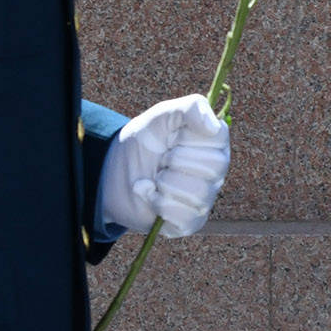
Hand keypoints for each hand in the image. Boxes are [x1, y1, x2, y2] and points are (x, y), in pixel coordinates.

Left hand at [99, 94, 233, 237]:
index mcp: (214, 145)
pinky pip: (185, 216)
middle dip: (176, 160)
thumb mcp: (163, 115)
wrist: (112, 172)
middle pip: (213, 167)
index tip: (172, 136)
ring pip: (198, 193)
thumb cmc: (143, 142)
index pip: (218, 138)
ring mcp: (204, 199)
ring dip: (165, 182)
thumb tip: (213, 126)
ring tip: (154, 177)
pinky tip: (147, 194)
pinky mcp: (189, 222)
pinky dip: (157, 203)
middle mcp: (215, 173)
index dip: (190, 137)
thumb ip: (192, 108)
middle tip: (161, 158)